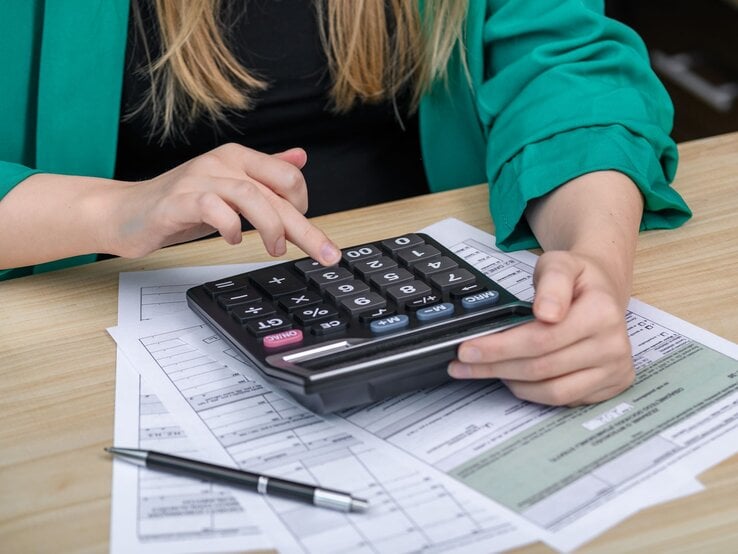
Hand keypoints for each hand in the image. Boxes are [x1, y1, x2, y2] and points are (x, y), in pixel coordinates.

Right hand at [103, 143, 340, 264]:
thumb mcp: (230, 188)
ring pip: (249, 195)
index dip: (303, 205)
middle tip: (324, 254)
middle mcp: (221, 163)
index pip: (288, 176)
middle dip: (305, 227)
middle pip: (276, 190)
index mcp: (238, 159)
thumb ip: (265, 174)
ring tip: (275, 248)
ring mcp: (198, 179)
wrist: (126, 213)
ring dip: (270, 226)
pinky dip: (230, 226)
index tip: (302, 231)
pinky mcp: (177, 201)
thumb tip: (300, 159)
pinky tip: (233, 239)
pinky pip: (212, 208)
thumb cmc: (182, 204)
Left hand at [448, 250, 634, 405]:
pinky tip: (512, 376)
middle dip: (494, 366)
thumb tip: (547, 313)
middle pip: (541, 367)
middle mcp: (613, 346)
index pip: (541, 339)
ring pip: (551, 391)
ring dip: (510, 382)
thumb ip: (552, 282)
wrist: (604, 289)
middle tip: (463, 363)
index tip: (468, 348)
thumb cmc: (578, 278)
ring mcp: (614, 369)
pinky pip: (562, 399)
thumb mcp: (560, 264)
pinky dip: (532, 391)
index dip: (500, 347)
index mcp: (602, 313)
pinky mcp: (609, 386)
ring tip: (484, 369)